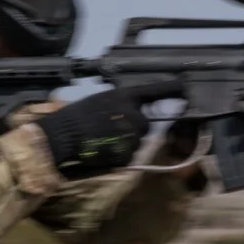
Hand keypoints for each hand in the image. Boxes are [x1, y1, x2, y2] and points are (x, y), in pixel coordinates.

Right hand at [38, 84, 173, 178]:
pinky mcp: (125, 155)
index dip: (173, 89)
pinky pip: (127, 156)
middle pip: (145, 125)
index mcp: (125, 97)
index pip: (156, 90)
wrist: (58, 138)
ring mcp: (130, 136)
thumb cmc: (73, 118)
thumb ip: (122, 104)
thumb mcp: (100, 101)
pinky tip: (100, 150)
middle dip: (132, 129)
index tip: (185, 88)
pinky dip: (116, 156)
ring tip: (100, 140)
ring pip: (136, 142)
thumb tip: (139, 110)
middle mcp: (132, 114)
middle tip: (108, 130)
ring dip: (123, 143)